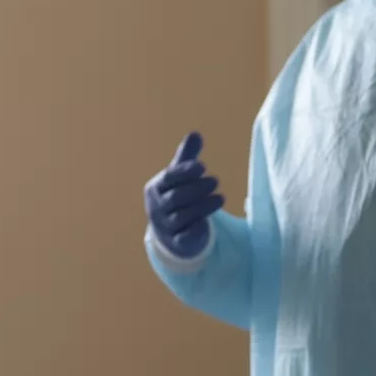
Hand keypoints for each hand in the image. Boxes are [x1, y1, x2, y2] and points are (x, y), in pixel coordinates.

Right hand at [144, 132, 223, 259]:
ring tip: (220, 197)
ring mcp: (165, 226)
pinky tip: (208, 221)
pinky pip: (185, 236)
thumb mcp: (180, 178)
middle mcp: (156, 207)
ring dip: (203, 206)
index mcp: (155, 188)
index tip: (202, 166)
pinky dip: (196, 228)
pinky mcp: (176, 242)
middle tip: (216, 181)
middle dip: (197, 188)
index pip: (169, 178)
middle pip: (176, 197)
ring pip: (182, 216)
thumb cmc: (176, 197)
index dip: (185, 171)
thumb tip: (195, 134)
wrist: (169, 232)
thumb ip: (187, 158)